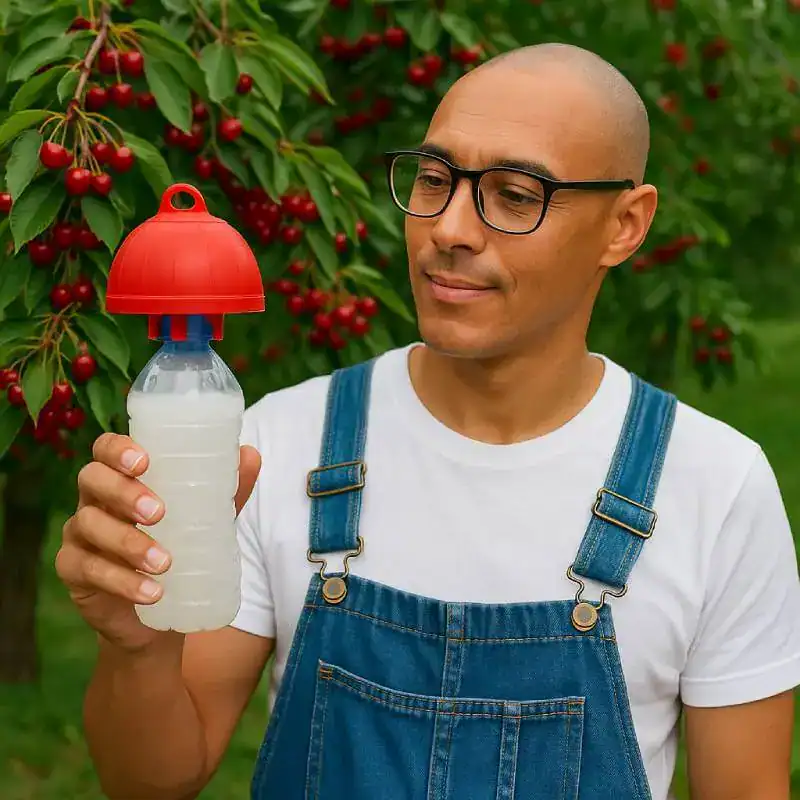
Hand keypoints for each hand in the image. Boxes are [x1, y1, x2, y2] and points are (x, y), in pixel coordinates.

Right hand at [56, 433, 261, 652]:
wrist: (164, 607)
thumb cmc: (180, 544)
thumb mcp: (207, 516)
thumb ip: (227, 488)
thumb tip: (251, 454)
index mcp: (122, 477)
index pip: (106, 449)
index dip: (118, 449)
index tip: (145, 461)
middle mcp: (95, 499)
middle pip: (91, 479)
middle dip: (123, 492)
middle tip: (158, 512)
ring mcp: (79, 534)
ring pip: (89, 526)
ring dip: (128, 543)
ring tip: (165, 562)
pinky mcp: (74, 571)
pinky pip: (88, 570)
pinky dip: (122, 582)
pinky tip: (151, 592)